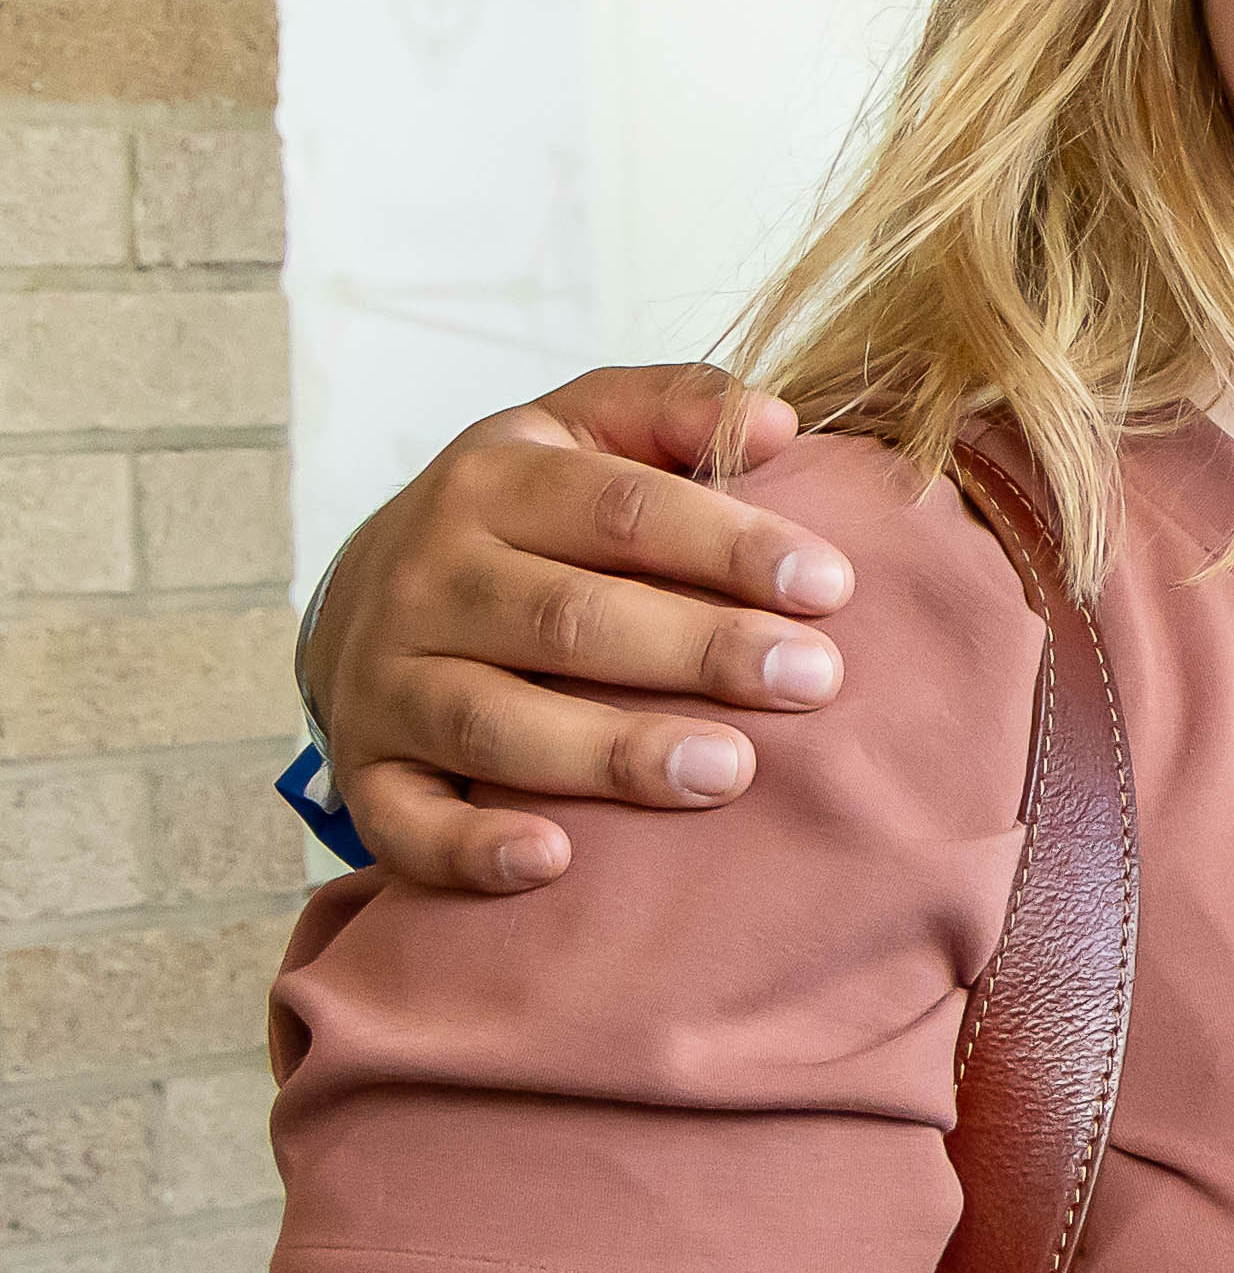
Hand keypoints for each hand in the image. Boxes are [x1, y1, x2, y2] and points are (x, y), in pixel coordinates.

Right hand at [307, 362, 858, 890]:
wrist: (366, 593)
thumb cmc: (525, 516)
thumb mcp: (583, 433)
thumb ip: (674, 409)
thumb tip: (776, 422)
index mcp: (491, 484)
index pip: (621, 511)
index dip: (727, 545)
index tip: (829, 585)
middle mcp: (426, 579)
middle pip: (569, 619)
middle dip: (697, 651)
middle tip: (811, 681)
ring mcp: (386, 680)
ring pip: (497, 724)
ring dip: (612, 754)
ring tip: (728, 773)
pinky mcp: (366, 771)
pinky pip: (405, 823)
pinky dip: (470, 849)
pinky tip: (553, 863)